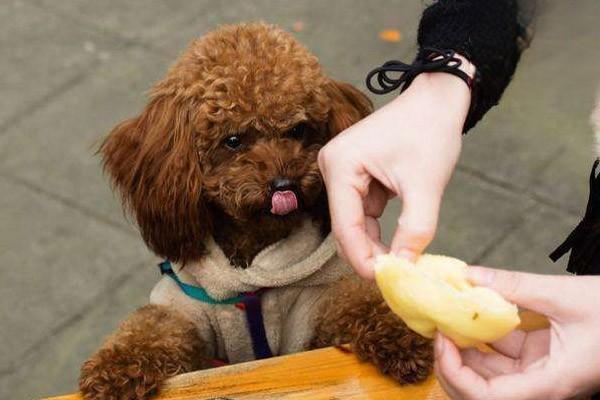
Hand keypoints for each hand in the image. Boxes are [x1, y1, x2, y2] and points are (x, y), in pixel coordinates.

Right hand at [318, 73, 469, 277]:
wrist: (438, 100)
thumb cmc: (431, 131)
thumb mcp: (426, 186)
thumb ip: (415, 230)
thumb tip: (404, 268)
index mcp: (341, 164)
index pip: (345, 225)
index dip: (363, 258)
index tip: (385, 283)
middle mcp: (332, 167)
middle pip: (346, 226)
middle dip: (369, 252)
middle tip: (395, 279)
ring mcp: (342, 171)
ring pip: (355, 222)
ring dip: (376, 242)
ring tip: (401, 262)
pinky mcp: (354, 175)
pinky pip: (363, 212)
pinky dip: (380, 228)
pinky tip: (397, 242)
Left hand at [435, 267, 599, 399]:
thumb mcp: (565, 295)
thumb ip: (515, 286)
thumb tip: (469, 275)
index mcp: (551, 384)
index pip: (489, 398)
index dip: (457, 376)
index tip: (442, 341)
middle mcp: (541, 385)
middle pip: (480, 390)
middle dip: (452, 363)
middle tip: (437, 326)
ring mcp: (539, 372)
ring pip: (488, 372)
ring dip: (464, 348)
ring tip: (447, 315)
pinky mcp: (539, 357)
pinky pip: (502, 353)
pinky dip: (483, 336)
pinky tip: (469, 311)